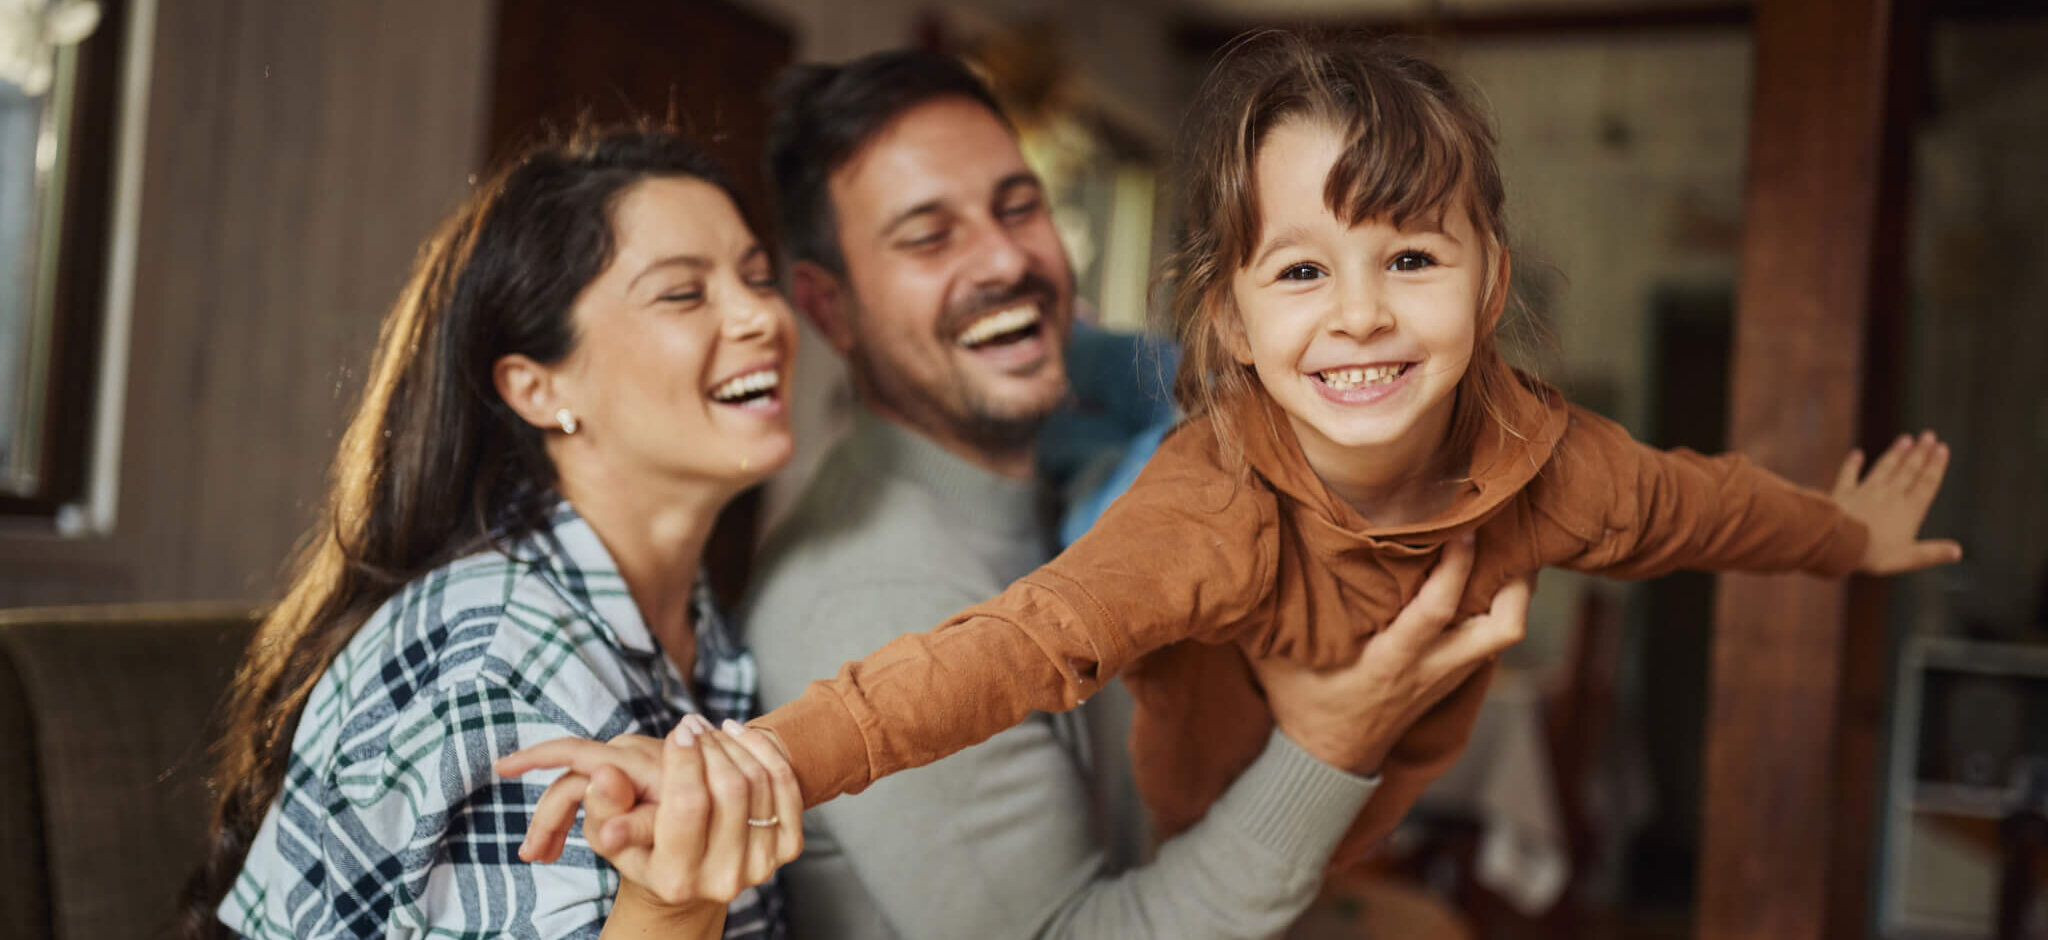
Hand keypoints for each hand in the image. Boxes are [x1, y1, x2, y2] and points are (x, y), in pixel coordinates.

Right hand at [495, 713, 803, 910]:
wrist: (689, 877)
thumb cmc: (643, 849)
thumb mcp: (610, 833)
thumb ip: (604, 805)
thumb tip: (603, 777)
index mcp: (676, 880)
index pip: (688, 805)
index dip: (684, 761)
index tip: (677, 731)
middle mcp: (723, 879)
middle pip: (730, 790)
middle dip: (709, 746)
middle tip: (691, 724)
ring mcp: (761, 865)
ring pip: (758, 781)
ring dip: (733, 744)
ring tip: (708, 728)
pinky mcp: (787, 848)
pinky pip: (786, 784)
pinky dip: (764, 750)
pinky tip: (738, 735)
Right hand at [1252, 534, 1529, 775]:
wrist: (1328, 760)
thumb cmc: (1303, 703)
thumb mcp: (1279, 659)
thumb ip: (1273, 612)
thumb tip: (1262, 553)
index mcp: (1390, 662)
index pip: (1436, 612)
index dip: (1455, 570)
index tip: (1462, 529)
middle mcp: (1430, 668)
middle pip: (1502, 628)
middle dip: (1515, 580)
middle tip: (1506, 534)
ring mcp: (1445, 674)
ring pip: (1505, 634)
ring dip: (1513, 591)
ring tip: (1505, 547)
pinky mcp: (1449, 675)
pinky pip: (1489, 637)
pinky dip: (1493, 604)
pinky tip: (1483, 574)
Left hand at [1831, 431, 1961, 574]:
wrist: (1839, 543)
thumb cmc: (1874, 554)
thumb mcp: (1908, 558)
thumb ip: (1932, 553)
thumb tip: (1958, 552)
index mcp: (1909, 510)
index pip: (1926, 483)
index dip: (1936, 465)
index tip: (1942, 447)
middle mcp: (1890, 495)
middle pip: (1908, 470)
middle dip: (1920, 452)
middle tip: (1929, 434)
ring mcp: (1866, 491)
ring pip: (1884, 468)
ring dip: (1895, 453)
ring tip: (1905, 439)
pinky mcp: (1843, 492)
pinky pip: (1848, 474)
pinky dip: (1852, 463)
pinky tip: (1857, 453)